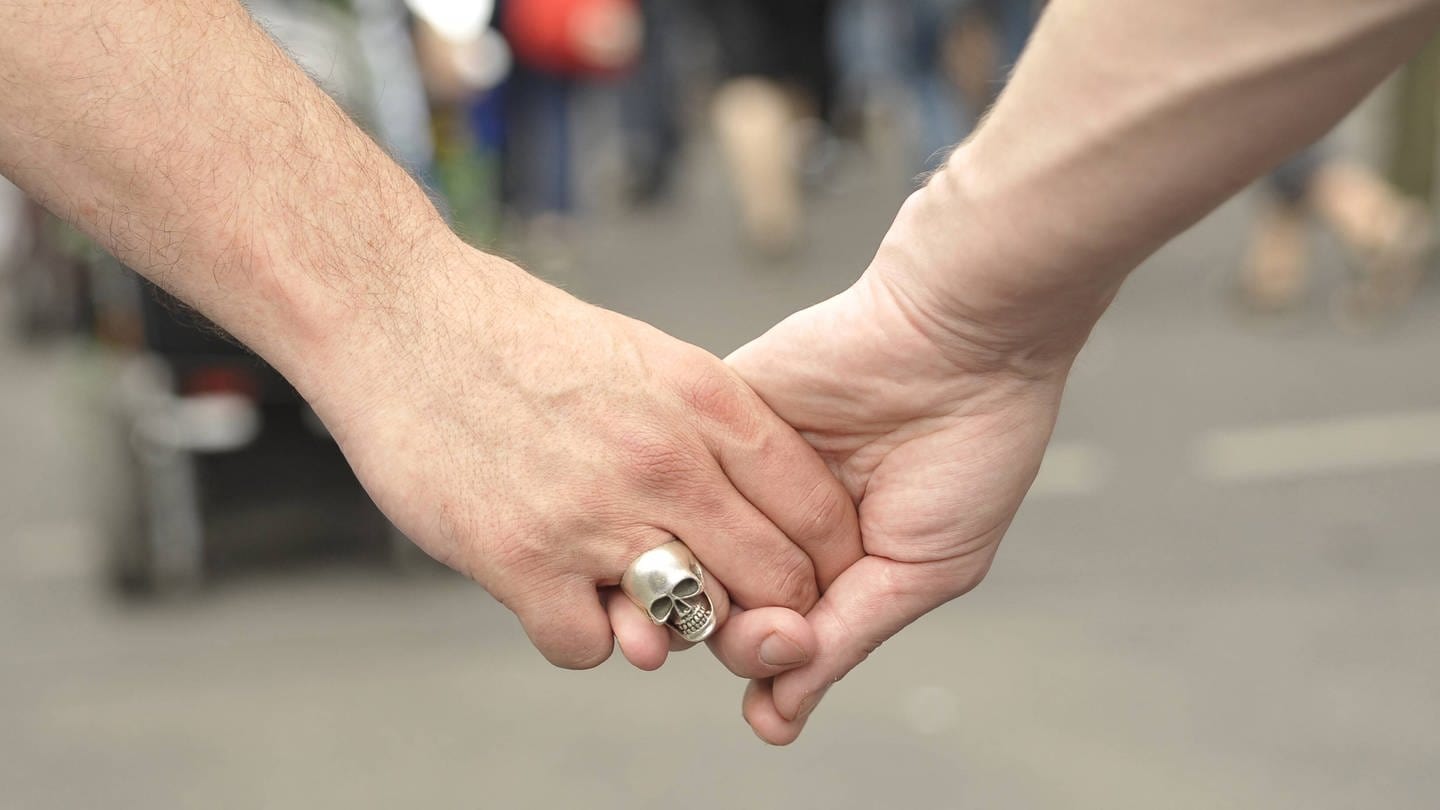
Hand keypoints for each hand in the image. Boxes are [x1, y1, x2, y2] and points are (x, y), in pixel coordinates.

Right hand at [300, 241, 861, 668]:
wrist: (401, 319)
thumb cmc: (522, 338)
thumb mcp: (646, 358)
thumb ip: (709, 431)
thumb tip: (760, 507)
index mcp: (706, 399)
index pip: (817, 507)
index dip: (825, 558)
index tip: (808, 576)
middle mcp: (664, 459)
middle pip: (774, 580)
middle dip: (767, 610)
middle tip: (730, 606)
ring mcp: (594, 514)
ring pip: (691, 624)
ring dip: (671, 625)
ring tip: (632, 590)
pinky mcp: (519, 560)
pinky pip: (591, 649)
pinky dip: (583, 635)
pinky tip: (560, 591)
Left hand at [717, 191, 1079, 742]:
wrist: (961, 340)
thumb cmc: (964, 456)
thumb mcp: (920, 571)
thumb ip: (844, 640)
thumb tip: (773, 719)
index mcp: (828, 567)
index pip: (766, 634)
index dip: (764, 658)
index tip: (786, 657)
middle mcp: (775, 524)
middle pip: (715, 600)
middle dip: (732, 631)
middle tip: (767, 628)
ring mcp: (741, 472)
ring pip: (684, 542)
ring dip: (692, 579)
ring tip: (722, 592)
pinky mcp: (715, 414)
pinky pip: (678, 470)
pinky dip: (684, 504)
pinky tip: (695, 526)